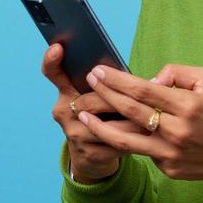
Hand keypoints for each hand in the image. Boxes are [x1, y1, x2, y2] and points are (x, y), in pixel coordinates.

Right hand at [40, 43, 148, 181]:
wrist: (94, 154)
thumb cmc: (105, 115)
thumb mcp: (102, 96)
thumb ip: (114, 82)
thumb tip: (150, 78)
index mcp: (66, 92)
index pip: (53, 73)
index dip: (52, 60)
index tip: (57, 47)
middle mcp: (63, 112)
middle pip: (89, 101)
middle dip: (117, 100)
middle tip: (140, 95)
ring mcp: (73, 134)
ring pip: (106, 125)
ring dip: (131, 121)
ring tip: (151, 116)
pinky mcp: (87, 153)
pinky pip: (114, 143)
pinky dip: (133, 138)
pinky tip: (147, 135)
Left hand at [76, 63, 202, 185]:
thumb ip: (176, 73)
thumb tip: (148, 81)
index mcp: (187, 105)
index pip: (142, 90)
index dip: (116, 80)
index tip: (98, 70)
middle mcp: (177, 130)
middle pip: (129, 111)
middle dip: (104, 94)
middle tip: (88, 83)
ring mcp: (170, 153)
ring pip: (124, 140)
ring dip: (99, 126)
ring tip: (82, 115)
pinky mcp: (167, 169)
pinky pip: (141, 151)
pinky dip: (123, 140)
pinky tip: (108, 131)